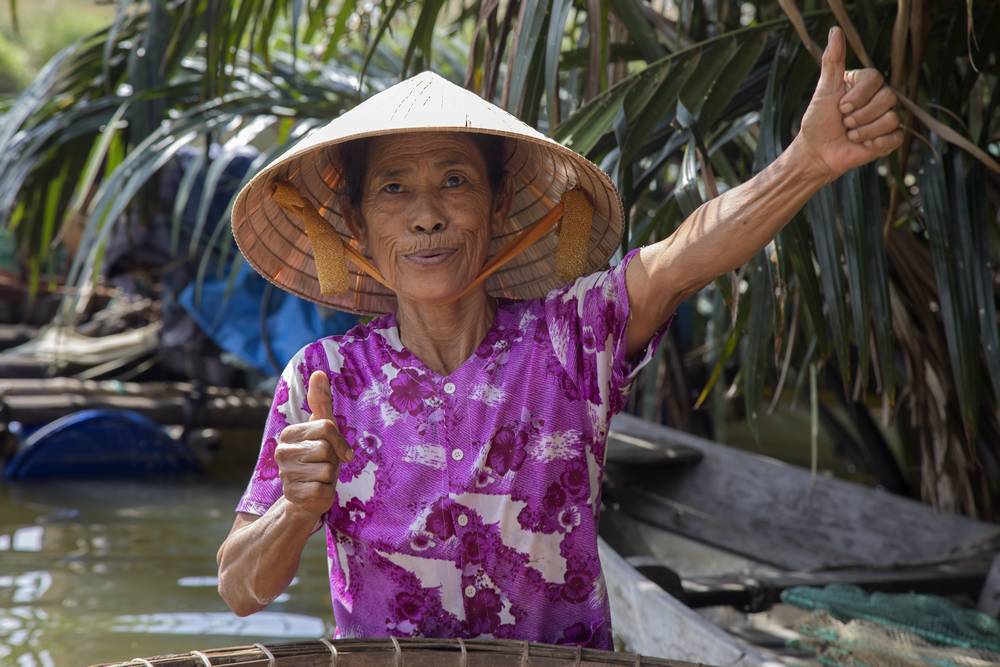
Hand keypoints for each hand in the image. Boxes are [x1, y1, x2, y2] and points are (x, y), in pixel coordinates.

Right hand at [275, 370, 353, 518]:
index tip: (339, 451)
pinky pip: (323, 487)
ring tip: (320, 478)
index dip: (339, 441)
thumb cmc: (319, 460)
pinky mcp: (293, 494)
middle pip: (326, 449)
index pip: (326, 427)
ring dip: (330, 476)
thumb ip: (321, 401)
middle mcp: (282, 451)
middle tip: (325, 466)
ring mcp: (285, 474)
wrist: (309, 496)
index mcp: (289, 433)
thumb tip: (319, 372)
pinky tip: (316, 491)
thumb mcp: (323, 429)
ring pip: (326, 469)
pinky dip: (326, 491)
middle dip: (333, 460)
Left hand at [793, 26, 902, 180]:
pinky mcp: (890, 138)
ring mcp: (886, 118)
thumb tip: (835, 30)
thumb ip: (832, 61)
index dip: (859, 95)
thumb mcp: (824, 90)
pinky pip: (897, 136)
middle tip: (845, 123)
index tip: (841, 107)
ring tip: (851, 134)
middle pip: (888, 97)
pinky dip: (877, 142)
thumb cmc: (818, 121)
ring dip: (865, 131)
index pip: (876, 78)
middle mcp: (878, 98)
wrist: (818, 152)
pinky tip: (864, 145)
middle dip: (861, 115)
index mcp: (865, 84)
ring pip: (892, 118)